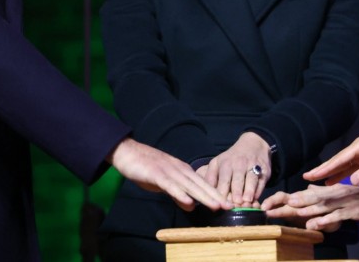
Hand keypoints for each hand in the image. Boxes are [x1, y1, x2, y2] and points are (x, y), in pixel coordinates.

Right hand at [110, 138, 228, 211]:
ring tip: (217, 206)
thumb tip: (190, 207)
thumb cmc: (146, 167)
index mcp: (182, 171)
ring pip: (190, 186)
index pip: (202, 184)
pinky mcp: (157, 175)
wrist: (128, 152)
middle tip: (230, 206)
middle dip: (216, 196)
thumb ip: (177, 194)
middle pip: (201, 185)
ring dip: (204, 196)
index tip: (228, 204)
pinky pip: (171, 186)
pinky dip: (181, 195)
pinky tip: (189, 203)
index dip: (216, 194)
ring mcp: (169, 172)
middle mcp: (179, 170)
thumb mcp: (163, 184)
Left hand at [201, 132, 270, 205]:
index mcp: (225, 164)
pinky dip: (259, 190)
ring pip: (251, 179)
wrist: (253, 144)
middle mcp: (239, 165)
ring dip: (248, 190)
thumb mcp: (217, 163)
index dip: (222, 192)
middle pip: (237, 180)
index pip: (223, 180)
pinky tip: (256, 198)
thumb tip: (200, 192)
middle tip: (235, 203)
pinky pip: (261, 181)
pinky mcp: (264, 170)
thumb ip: (209, 177)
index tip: (220, 203)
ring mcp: (252, 166)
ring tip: (246, 201)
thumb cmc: (232, 159)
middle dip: (235, 192)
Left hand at [261, 183, 358, 231]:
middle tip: (271, 207)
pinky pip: (337, 216)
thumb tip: (307, 193)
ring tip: (291, 210)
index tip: (268, 204)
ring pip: (321, 205)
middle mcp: (334, 194)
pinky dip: (325, 220)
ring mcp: (343, 202)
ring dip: (305, 208)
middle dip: (290, 203)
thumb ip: (323, 195)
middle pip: (309, 199)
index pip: (304, 195)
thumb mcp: (340, 196)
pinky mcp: (352, 211)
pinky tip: (315, 223)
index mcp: (329, 191)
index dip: (287, 199)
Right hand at [303, 120, 358, 185]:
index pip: (339, 159)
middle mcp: (357, 149)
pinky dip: (341, 174)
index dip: (325, 168)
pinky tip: (333, 181)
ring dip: (330, 173)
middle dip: (322, 169)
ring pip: (342, 165)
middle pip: (337, 161)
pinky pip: (350, 168)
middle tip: (306, 177)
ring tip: (316, 181)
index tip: (311, 174)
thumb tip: (352, 182)